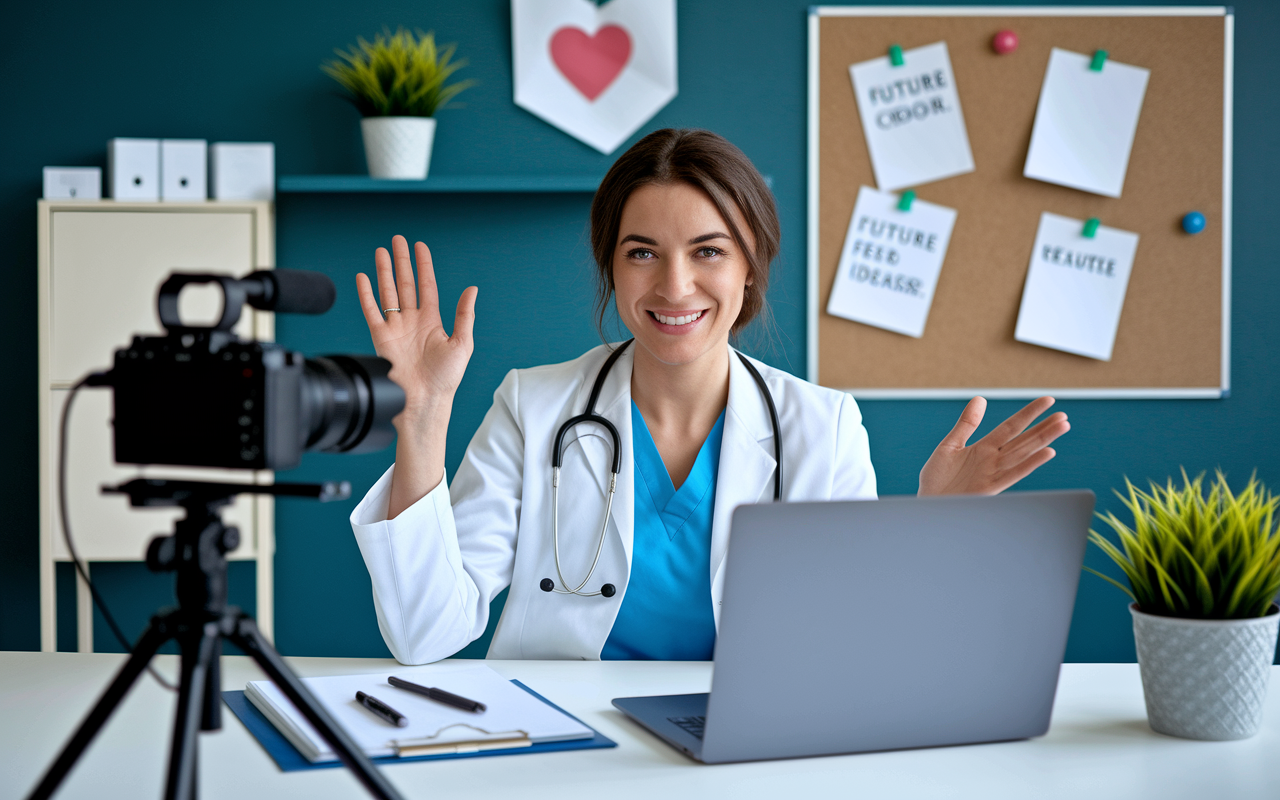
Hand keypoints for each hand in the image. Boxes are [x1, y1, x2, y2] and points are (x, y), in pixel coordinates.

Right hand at [356, 235, 477, 412]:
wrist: (424, 401)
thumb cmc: (446, 379)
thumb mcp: (462, 344)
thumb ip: (465, 316)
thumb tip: (472, 290)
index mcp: (432, 321)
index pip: (427, 285)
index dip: (423, 265)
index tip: (420, 246)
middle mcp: (412, 321)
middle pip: (405, 283)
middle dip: (401, 261)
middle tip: (398, 240)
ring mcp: (395, 328)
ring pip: (387, 292)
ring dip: (383, 271)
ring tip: (381, 251)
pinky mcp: (380, 337)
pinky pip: (371, 311)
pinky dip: (366, 294)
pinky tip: (364, 277)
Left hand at [918, 397, 1069, 495]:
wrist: (926, 503)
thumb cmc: (937, 478)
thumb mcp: (950, 445)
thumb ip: (966, 424)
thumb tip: (980, 399)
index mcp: (984, 448)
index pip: (1012, 427)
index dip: (1029, 413)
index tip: (1048, 400)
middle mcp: (993, 460)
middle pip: (1023, 440)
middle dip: (1044, 428)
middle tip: (1064, 416)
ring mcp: (993, 473)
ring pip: (1023, 454)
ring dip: (1043, 440)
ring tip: (1062, 426)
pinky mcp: (989, 488)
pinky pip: (1013, 474)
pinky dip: (1030, 464)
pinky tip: (1047, 453)